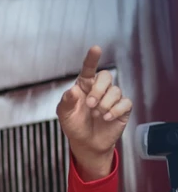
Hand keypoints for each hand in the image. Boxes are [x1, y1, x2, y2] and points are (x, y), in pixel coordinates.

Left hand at [56, 46, 132, 179]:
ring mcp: (112, 98)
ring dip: (105, 104)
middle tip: (90, 105)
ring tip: (97, 115)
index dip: (92, 58)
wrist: (86, 143)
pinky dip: (115, 110)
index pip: (89, 69)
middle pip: (106, 76)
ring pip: (115, 91)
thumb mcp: (64, 114)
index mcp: (84, 86)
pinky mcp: (123, 108)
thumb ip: (66, 102)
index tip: (96, 48)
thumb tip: (72, 90)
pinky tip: (107, 118)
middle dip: (98, 90)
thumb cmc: (74, 125)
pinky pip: (125, 102)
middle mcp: (99, 89)